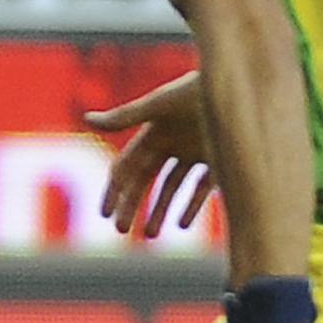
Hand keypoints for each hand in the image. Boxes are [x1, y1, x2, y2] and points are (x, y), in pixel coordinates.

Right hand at [83, 72, 215, 236]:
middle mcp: (173, 143)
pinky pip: (201, 187)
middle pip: (146, 180)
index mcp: (154, 131)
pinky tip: (182, 224)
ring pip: (172, 187)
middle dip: (132, 205)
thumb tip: (87, 119)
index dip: (115, 189)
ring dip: (160, 210)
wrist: (236, 88)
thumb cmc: (194, 90)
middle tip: (121, 230)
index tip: (105, 214)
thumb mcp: (158, 106)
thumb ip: (125, 117)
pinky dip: (191, 205)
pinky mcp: (218, 159)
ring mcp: (195, 152)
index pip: (127, 166)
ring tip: (150, 235)